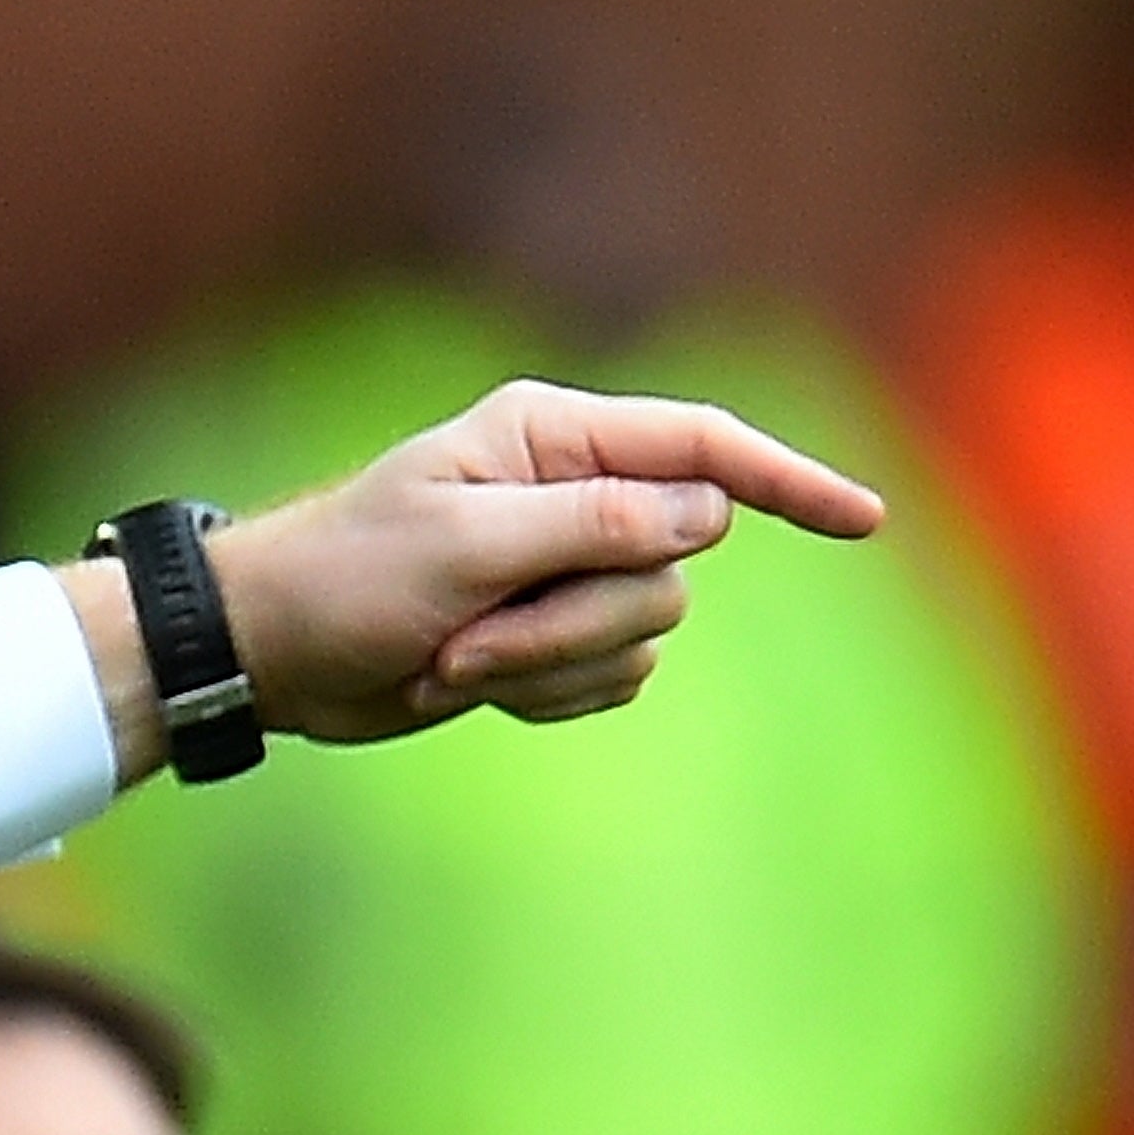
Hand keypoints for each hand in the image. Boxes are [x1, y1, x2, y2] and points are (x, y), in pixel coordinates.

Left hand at [94, 379, 886, 760]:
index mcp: (552, 439)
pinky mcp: (551, 639)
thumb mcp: (462, 544)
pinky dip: (543, 694)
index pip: (704, 447)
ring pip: (645, 630)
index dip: (788, 481)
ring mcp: (566, 571)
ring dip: (546, 663)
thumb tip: (704, 515)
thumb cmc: (344, 578)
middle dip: (577, 618)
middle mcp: (574, 496)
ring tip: (448, 661)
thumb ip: (589, 524)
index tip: (863, 521)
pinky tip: (466, 685)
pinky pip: (610, 679)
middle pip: (673, 563)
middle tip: (467, 637)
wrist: (270, 655)